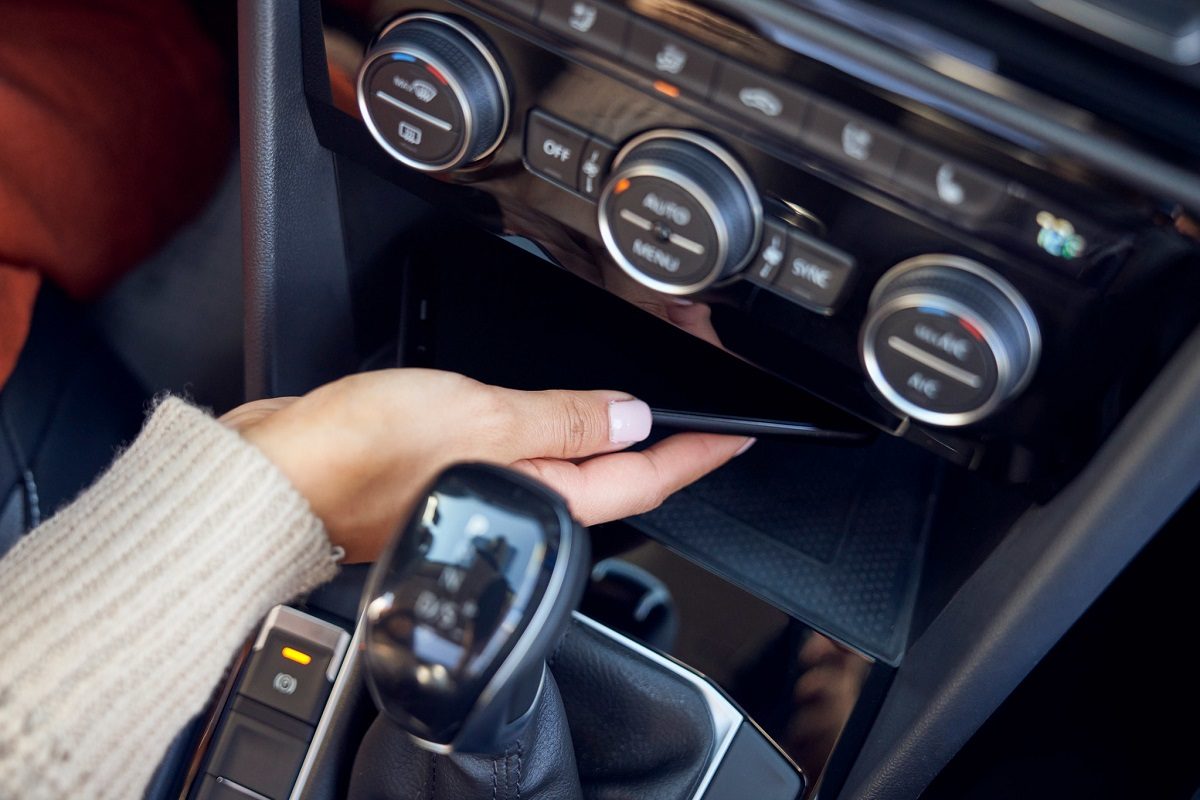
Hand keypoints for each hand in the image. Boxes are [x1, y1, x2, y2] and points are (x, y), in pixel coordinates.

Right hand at [221, 369, 751, 561]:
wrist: (273, 476)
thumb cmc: (354, 459)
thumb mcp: (479, 420)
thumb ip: (560, 419)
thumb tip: (630, 417)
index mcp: (538, 497)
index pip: (643, 479)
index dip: (698, 455)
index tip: (739, 435)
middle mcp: (519, 498)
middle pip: (615, 473)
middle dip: (665, 434)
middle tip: (701, 394)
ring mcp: (486, 482)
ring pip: (570, 454)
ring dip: (612, 421)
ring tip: (647, 391)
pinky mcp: (449, 462)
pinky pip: (524, 442)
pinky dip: (554, 417)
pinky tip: (559, 402)